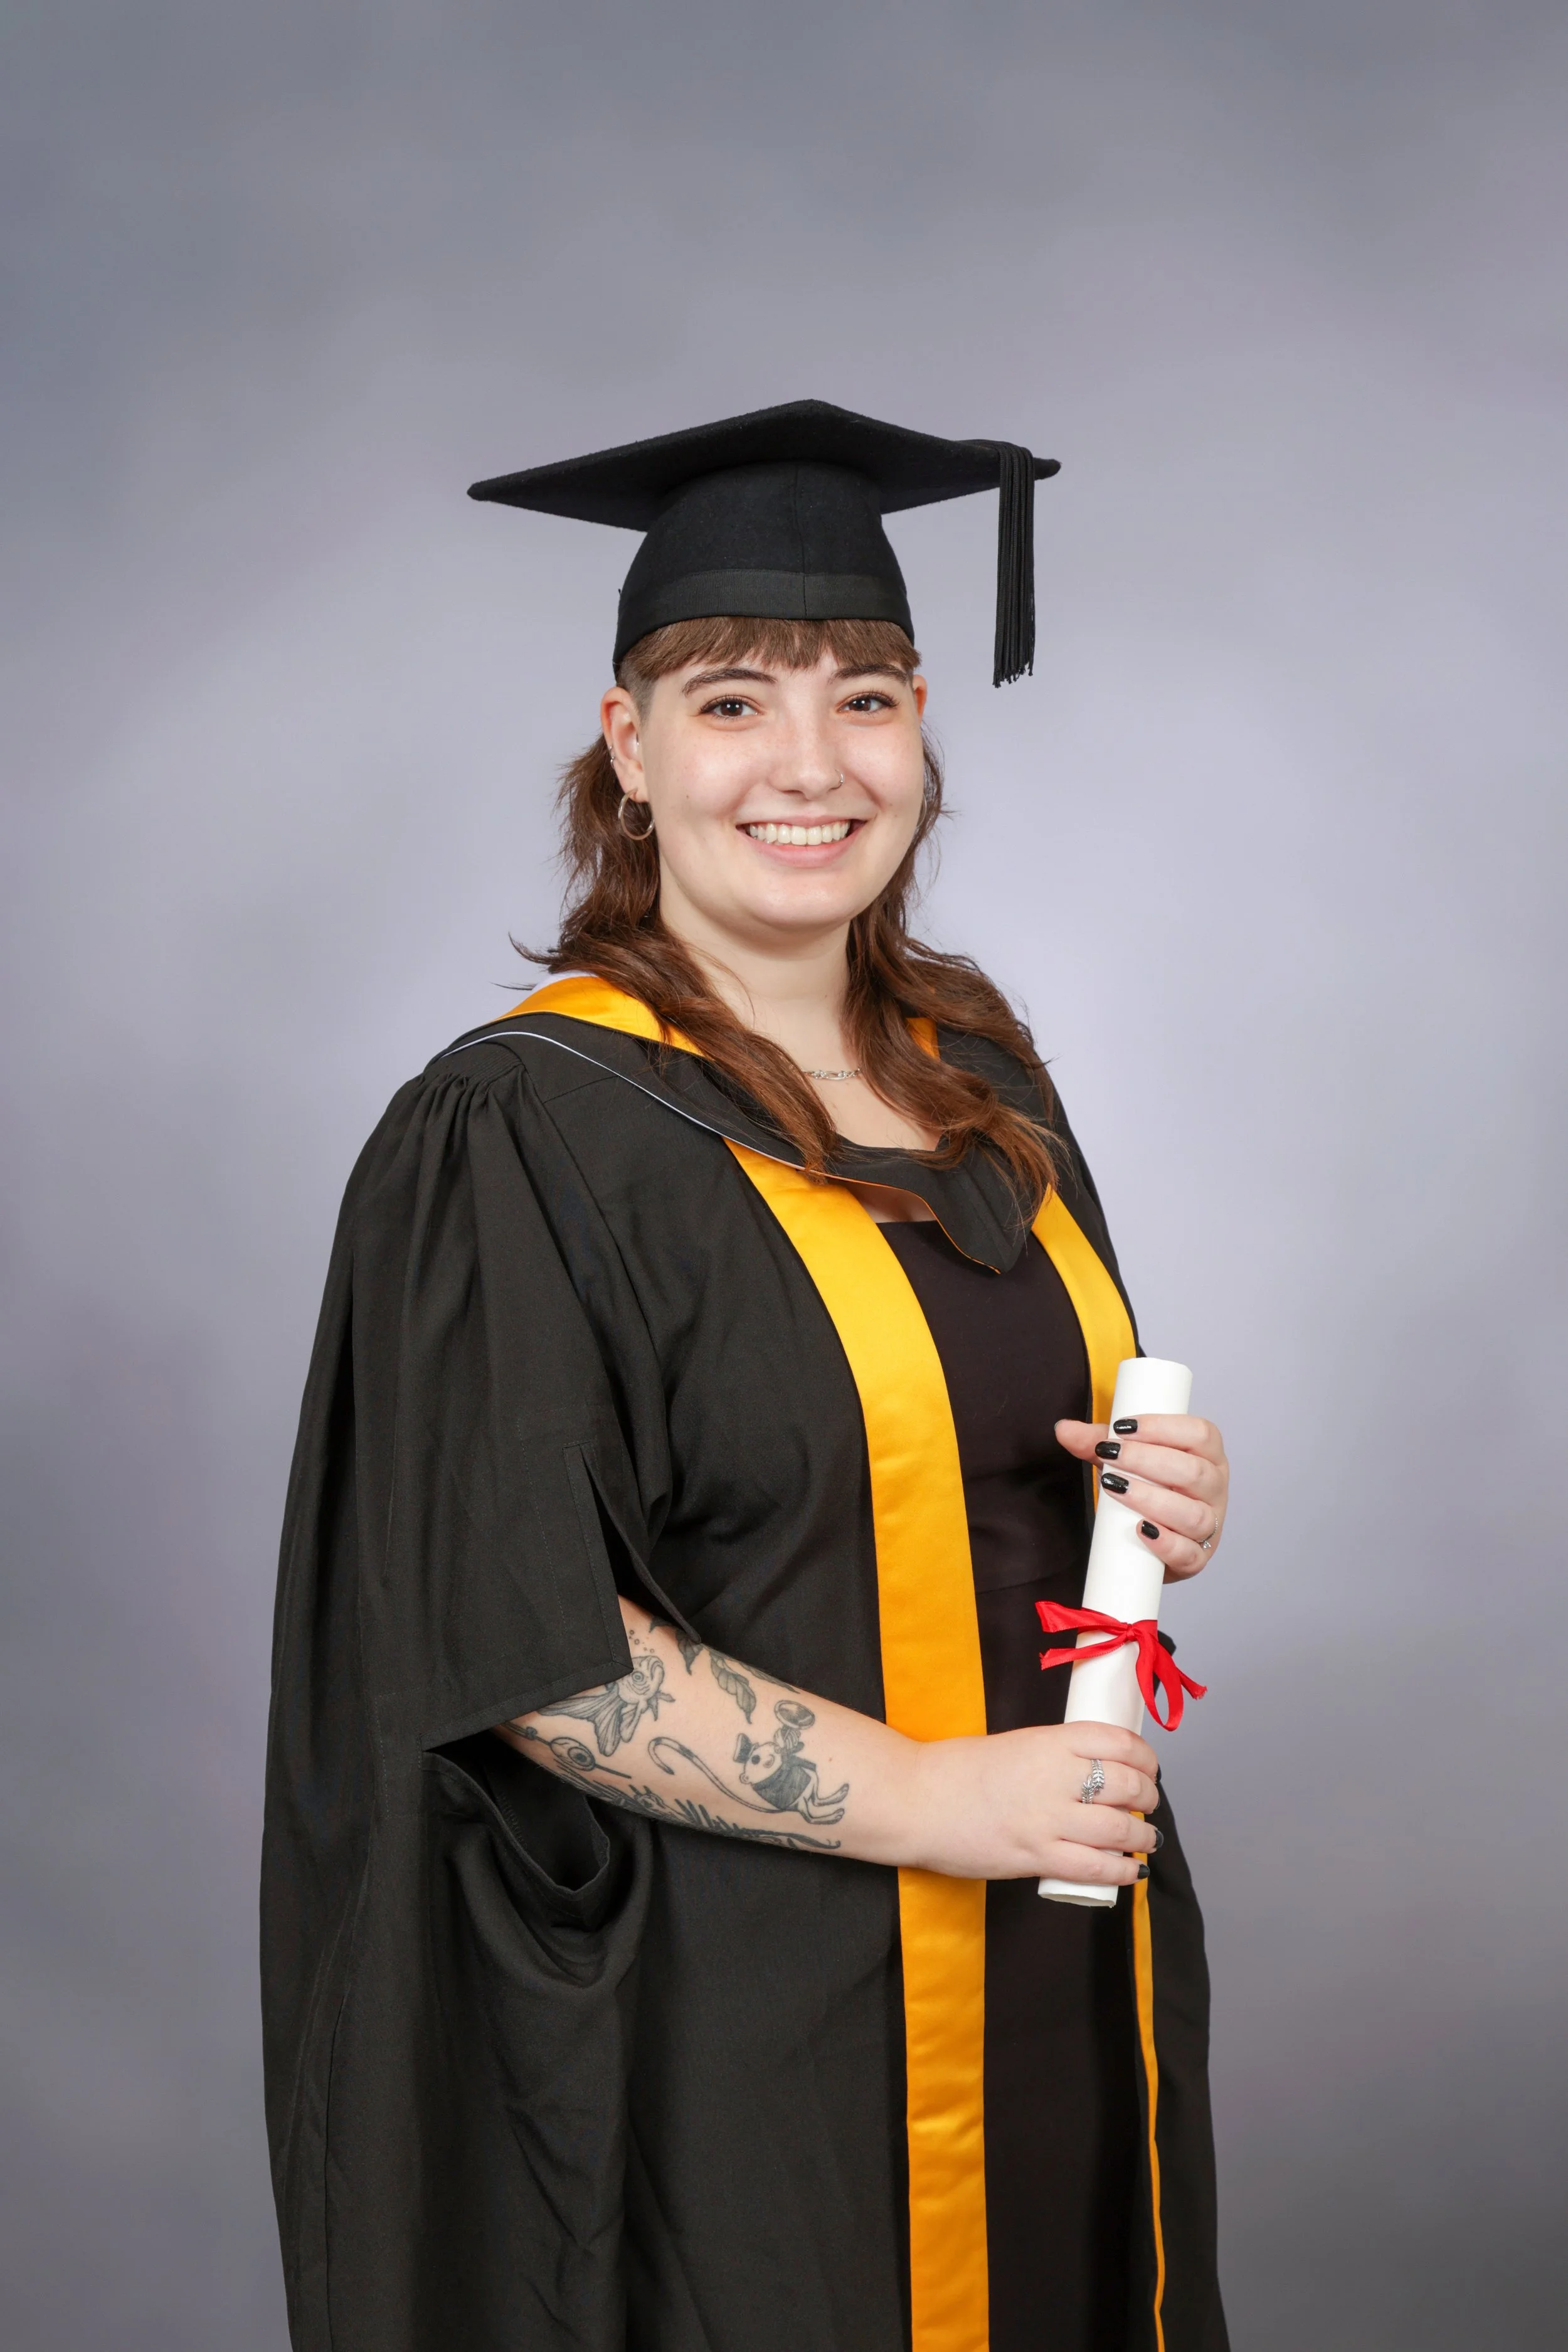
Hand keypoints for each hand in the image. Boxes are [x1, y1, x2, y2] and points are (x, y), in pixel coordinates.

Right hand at [905, 1721, 1159, 1882]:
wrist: (915, 1799)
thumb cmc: (956, 1770)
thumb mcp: (1014, 1745)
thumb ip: (1051, 1756)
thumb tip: (1089, 1773)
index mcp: (1049, 1741)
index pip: (1119, 1742)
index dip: (1146, 1758)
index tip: (1150, 1768)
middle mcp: (1054, 1776)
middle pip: (1127, 1785)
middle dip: (1148, 1797)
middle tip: (1148, 1804)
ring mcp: (1047, 1819)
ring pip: (1119, 1829)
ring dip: (1143, 1836)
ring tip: (1146, 1839)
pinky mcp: (1035, 1857)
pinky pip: (1094, 1867)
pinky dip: (1122, 1870)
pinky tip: (1132, 1870)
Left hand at [1056, 1411, 1228, 1582]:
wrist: (1149, 1538)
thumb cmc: (1147, 1487)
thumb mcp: (1123, 1460)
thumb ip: (1095, 1442)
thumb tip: (1063, 1429)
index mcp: (1208, 1455)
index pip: (1200, 1433)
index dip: (1162, 1428)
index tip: (1121, 1428)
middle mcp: (1215, 1488)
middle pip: (1195, 1471)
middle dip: (1147, 1461)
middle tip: (1110, 1456)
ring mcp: (1211, 1525)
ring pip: (1194, 1514)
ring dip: (1152, 1499)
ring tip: (1114, 1488)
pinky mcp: (1197, 1558)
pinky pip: (1189, 1554)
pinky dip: (1165, 1543)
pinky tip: (1140, 1529)